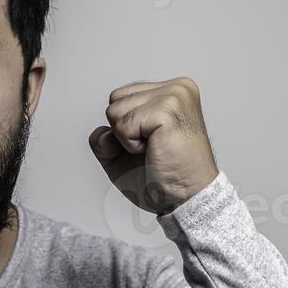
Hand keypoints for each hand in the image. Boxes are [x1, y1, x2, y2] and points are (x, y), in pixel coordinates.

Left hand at [89, 77, 218, 215]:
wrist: (186, 199)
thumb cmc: (163, 178)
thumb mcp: (121, 157)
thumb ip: (104, 140)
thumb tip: (101, 134)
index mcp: (171, 92)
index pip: (120, 96)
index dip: (124, 127)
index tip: (152, 143)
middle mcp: (176, 88)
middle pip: (115, 100)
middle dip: (123, 131)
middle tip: (153, 148)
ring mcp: (174, 96)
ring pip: (115, 111)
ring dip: (127, 139)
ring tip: (155, 149)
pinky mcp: (167, 110)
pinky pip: (123, 125)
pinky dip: (131, 145)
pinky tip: (155, 151)